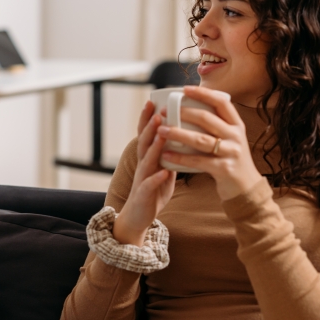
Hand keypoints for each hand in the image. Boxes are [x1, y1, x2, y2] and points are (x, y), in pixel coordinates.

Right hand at [112, 100, 176, 245]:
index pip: (146, 135)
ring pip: (146, 159)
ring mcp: (142, 179)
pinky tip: (163, 171)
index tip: (152, 101)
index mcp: (148, 159)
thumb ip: (169, 155)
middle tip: (158, 110)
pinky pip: (150, 185)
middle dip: (150, 126)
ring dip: (154, 145)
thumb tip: (181, 138)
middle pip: (145, 142)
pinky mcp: (144, 195)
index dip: (147, 119)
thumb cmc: (152, 193)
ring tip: (162, 132)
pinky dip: (156, 178)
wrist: (138, 218)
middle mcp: (142, 166)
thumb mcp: (162, 170)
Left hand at [157, 85, 262, 200]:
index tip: (185, 89)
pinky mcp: (224, 169)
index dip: (204, 94)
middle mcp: (236, 136)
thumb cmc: (229, 159)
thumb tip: (191, 105)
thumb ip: (215, 125)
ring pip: (202, 140)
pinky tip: (166, 154)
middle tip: (164, 111)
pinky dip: (181, 158)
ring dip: (179, 134)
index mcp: (236, 125)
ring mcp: (231, 152)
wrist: (245, 187)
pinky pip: (199, 161)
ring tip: (161, 130)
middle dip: (184, 113)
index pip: (222, 103)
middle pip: (208, 119)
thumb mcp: (228, 138)